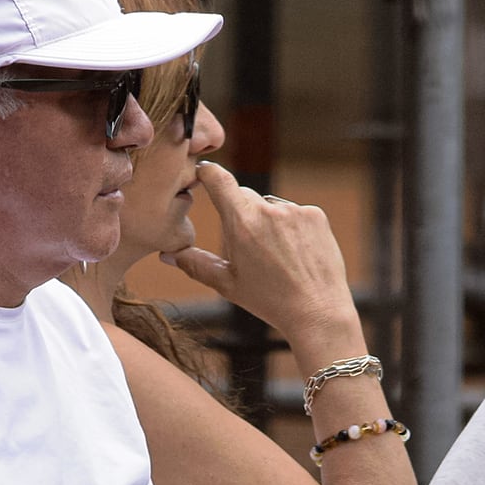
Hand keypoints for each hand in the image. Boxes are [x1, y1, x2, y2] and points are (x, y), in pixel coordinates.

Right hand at [167, 162, 356, 338]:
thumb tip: (167, 254)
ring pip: (270, 207)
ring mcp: (295, 211)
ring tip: (276, 256)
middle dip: (240, 214)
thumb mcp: (226, 284)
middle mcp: (269, 210)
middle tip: (248, 248)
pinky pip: (294, 213)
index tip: (202, 172)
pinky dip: (291, 228)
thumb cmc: (269, 301)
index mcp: (242, 224)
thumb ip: (194, 263)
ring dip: (267, 222)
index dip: (207, 172)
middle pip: (244, 197)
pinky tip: (296, 253)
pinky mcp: (316, 215)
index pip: (218, 179)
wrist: (317, 311)